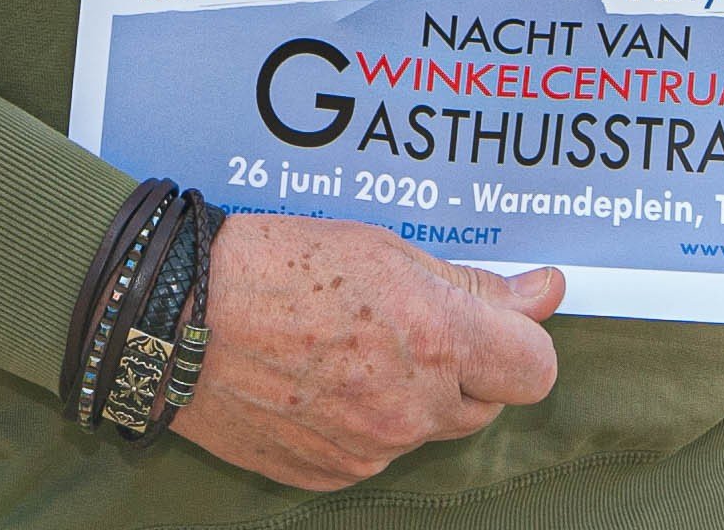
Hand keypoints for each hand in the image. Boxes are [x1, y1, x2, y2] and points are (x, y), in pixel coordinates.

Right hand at [169, 214, 561, 491]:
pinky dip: (360, 420)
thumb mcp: (382, 248)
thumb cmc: (275, 265)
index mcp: (436, 338)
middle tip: (404, 324)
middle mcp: (412, 406)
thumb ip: (470, 283)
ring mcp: (372, 449)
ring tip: (345, 346)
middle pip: (484, 403)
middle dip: (462, 367)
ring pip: (425, 427)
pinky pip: (374, 451)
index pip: (535, 369)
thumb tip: (544, 292)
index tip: (500, 320)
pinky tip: (318, 381)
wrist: (179, 319)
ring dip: (409, 394)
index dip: (520, 341)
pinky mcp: (333, 475)